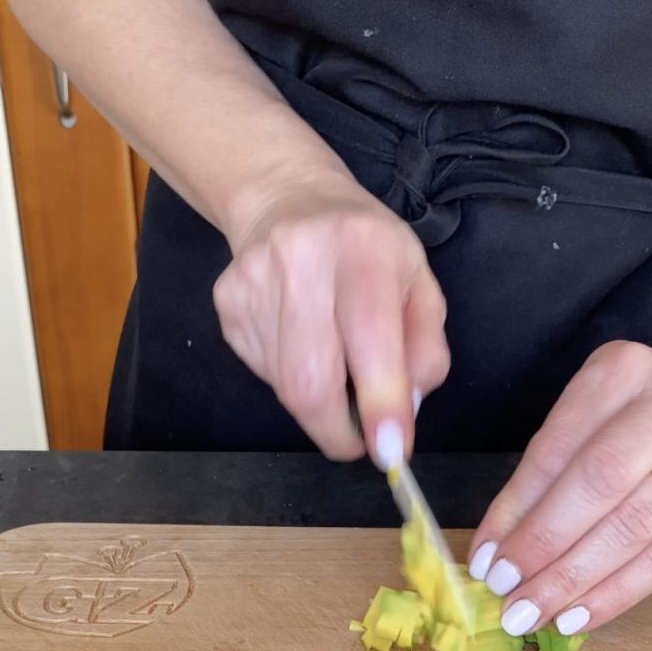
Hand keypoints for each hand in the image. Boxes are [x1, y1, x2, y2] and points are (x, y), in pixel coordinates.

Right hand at [213, 169, 449, 462]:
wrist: (288, 198)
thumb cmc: (369, 250)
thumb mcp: (419, 284)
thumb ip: (425, 349)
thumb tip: (405, 411)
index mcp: (364, 248)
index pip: (369, 336)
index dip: (379, 402)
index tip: (391, 451)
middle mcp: (301, 259)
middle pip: (309, 378)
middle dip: (337, 430)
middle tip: (359, 441)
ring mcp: (253, 282)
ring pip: (285, 385)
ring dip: (318, 400)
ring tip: (334, 359)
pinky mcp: (226, 304)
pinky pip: (264, 372)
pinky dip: (292, 379)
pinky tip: (304, 342)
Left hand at [467, 341, 651, 636]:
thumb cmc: (623, 427)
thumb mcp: (577, 426)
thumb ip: (537, 479)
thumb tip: (492, 551)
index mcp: (622, 371)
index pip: (558, 448)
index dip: (517, 507)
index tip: (485, 556)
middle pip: (600, 484)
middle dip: (544, 544)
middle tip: (504, 590)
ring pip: (633, 528)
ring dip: (574, 579)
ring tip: (531, 611)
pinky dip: (615, 594)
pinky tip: (576, 617)